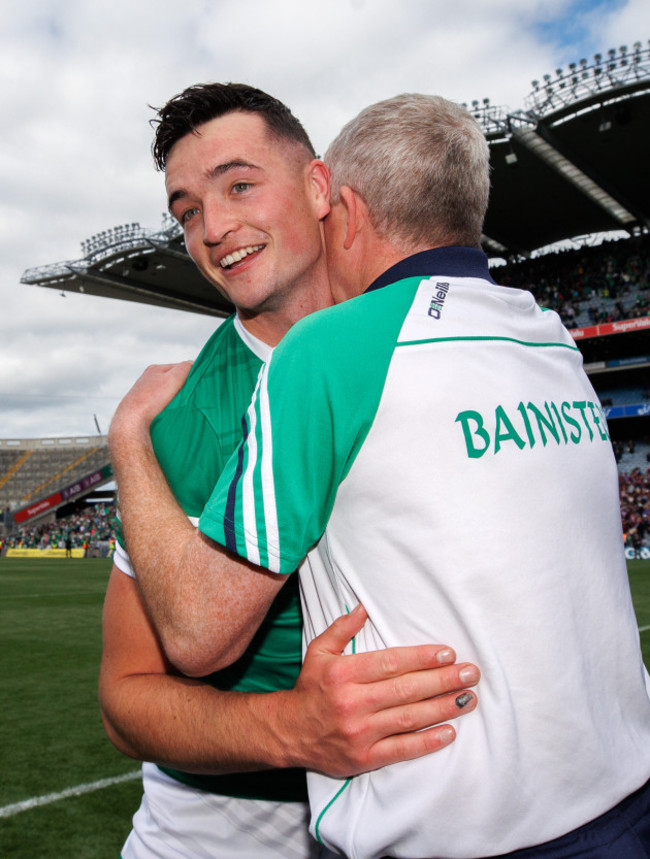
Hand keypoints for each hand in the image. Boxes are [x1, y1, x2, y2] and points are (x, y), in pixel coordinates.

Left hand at [109, 361, 192, 446]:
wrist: (131, 423)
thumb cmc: (152, 400)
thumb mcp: (173, 378)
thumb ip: (186, 368)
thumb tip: (194, 364)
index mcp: (155, 370)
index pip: (180, 368)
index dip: (191, 376)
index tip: (197, 386)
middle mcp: (148, 380)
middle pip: (174, 382)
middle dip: (183, 389)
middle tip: (189, 398)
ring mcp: (145, 395)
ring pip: (168, 395)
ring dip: (175, 400)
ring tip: (178, 408)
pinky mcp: (143, 409)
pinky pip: (161, 406)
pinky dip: (167, 410)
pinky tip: (168, 415)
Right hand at [277, 605, 478, 776]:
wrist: (287, 733)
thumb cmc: (310, 689)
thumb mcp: (319, 652)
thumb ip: (342, 628)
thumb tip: (364, 607)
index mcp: (344, 673)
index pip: (391, 663)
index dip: (422, 658)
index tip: (447, 653)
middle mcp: (353, 702)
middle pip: (407, 690)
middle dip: (443, 681)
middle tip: (471, 673)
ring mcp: (360, 732)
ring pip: (409, 718)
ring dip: (443, 708)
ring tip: (468, 698)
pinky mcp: (364, 758)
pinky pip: (402, 750)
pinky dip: (427, 742)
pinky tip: (449, 732)